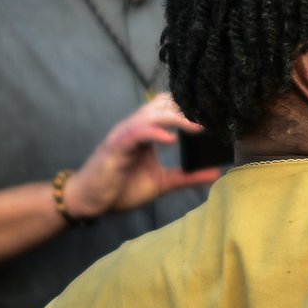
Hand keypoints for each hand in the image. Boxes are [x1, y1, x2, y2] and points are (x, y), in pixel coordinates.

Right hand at [62, 94, 220, 219]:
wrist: (90, 202)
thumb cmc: (121, 189)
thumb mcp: (162, 182)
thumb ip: (187, 176)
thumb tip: (216, 173)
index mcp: (148, 131)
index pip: (171, 109)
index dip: (192, 108)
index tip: (218, 115)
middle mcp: (137, 127)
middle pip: (164, 105)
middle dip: (188, 109)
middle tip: (214, 117)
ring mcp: (125, 134)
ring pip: (152, 115)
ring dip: (176, 118)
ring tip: (199, 126)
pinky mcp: (116, 146)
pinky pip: (136, 133)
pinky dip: (154, 133)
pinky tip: (171, 139)